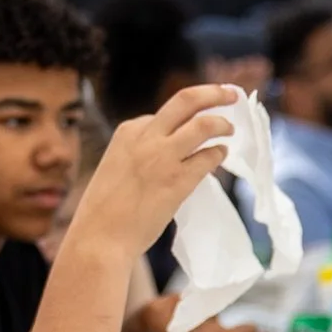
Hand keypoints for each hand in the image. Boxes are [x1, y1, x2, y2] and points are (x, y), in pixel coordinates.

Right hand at [71, 87, 238, 260]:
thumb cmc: (103, 211)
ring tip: (230, 130)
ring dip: (222, 124)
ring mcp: (164, 157)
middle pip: (186, 100)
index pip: (161, 115)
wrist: (99, 238)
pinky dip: (218, 153)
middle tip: (231, 94)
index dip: (181, 120)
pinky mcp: (178, 181)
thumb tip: (167, 155)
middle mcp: (146, 137)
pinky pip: (208, 157)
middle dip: (213, 93)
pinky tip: (221, 155)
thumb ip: (138, 155)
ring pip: (204, 125)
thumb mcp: (115, 168)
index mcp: (127, 132)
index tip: (192, 124)